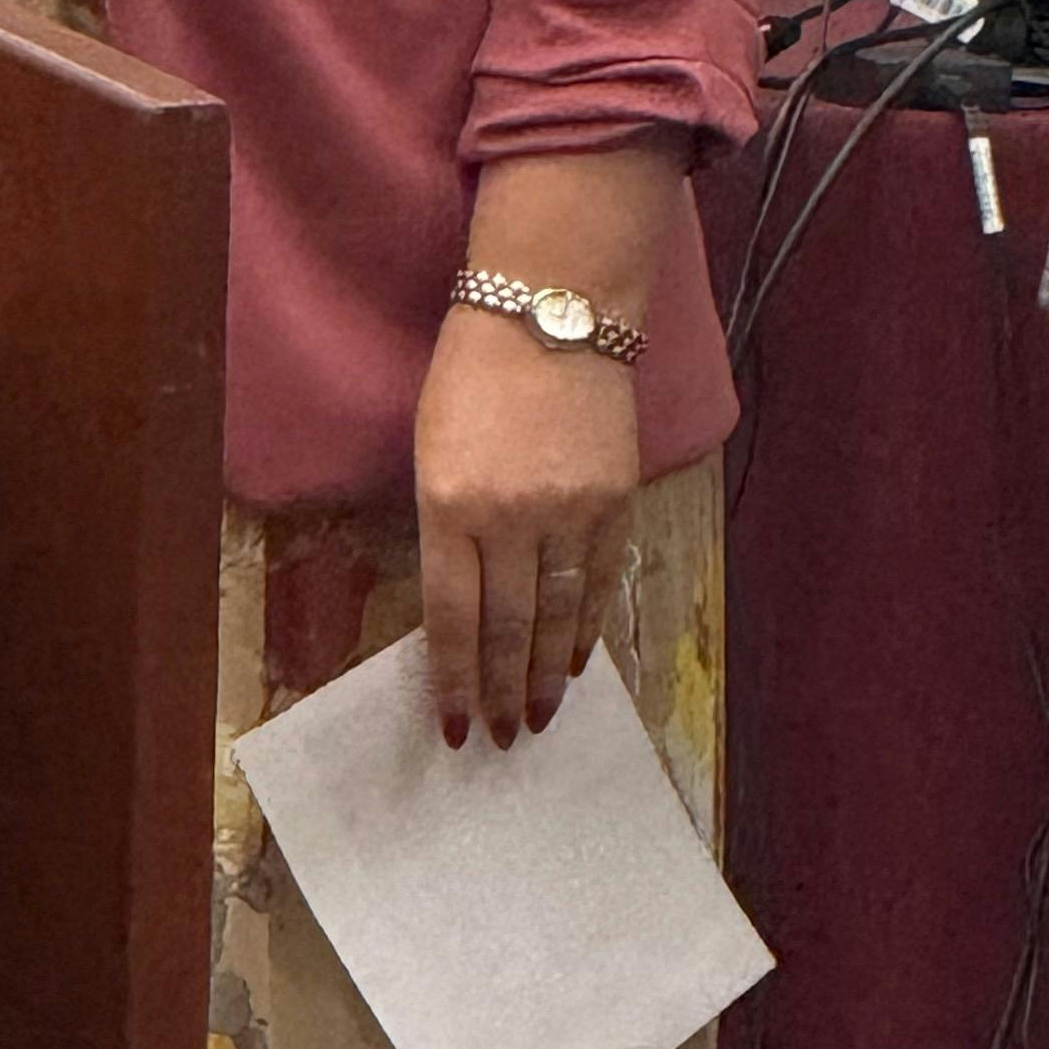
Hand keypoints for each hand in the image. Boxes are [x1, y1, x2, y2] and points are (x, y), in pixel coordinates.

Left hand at [413, 307, 638, 749]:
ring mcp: (570, 508)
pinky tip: (579, 659)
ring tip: (540, 717)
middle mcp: (511, 517)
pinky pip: (601, 578)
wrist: (553, 309)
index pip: (451, 618)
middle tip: (503, 739)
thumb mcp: (432, 450)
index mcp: (450, 505)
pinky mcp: (616, 496)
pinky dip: (589, 625)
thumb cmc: (474, 375)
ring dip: (548, 674)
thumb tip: (459, 607)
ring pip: (559, 613)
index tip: (456, 729)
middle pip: (507, 628)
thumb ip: (443, 528)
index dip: (454, 681)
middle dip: (502, 692)